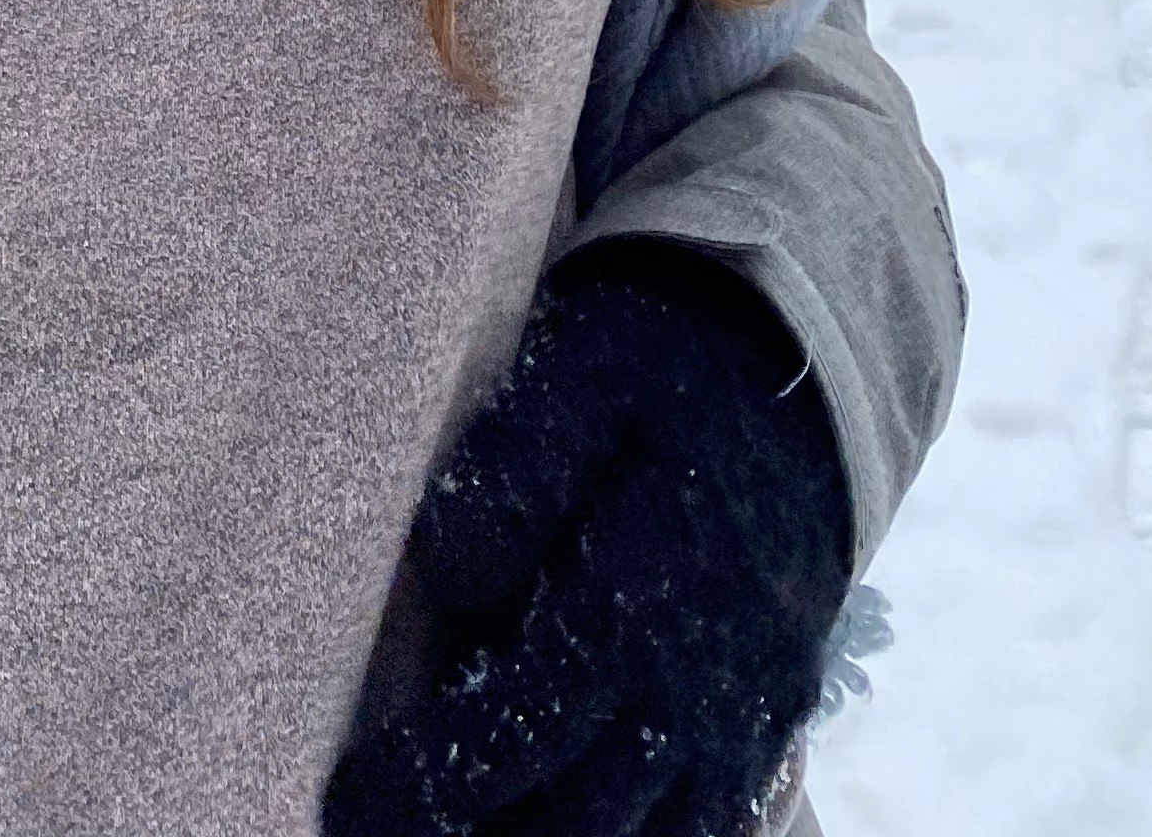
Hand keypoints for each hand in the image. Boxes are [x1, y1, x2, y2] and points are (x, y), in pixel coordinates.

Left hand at [323, 245, 851, 836]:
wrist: (805, 366)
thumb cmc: (671, 361)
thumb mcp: (590, 365)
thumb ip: (519, 460)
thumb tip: (447, 569)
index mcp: (649, 593)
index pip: (523, 722)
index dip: (430, 779)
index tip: (345, 800)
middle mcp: (704, 680)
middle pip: (578, 813)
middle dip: (470, 836)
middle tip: (376, 834)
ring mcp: (745, 713)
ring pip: (641, 835)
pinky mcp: (770, 721)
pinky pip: (707, 823)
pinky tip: (565, 822)